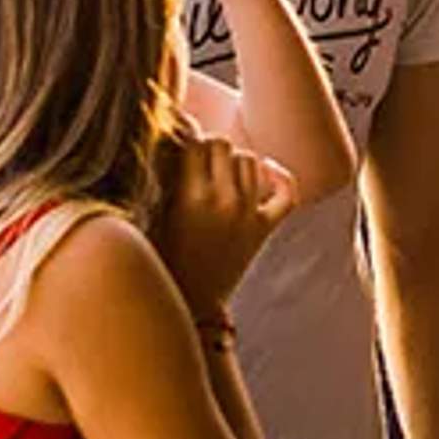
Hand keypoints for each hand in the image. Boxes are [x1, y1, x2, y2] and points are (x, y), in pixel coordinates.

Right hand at [149, 129, 297, 315]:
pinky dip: (279, 177)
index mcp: (190, 197)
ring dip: (235, 160)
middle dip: (208, 148)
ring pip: (250, 160)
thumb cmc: (160, 257)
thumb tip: (170, 138)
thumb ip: (161, 178)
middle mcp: (224, 201)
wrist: (191, 300)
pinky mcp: (265, 228)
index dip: (185, 138)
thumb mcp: (151, 215)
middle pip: (223, 145)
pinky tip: (266, 171)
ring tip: (219, 173)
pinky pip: (287, 192)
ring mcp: (248, 213)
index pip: (195, 142)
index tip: (178, 144)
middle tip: (196, 162)